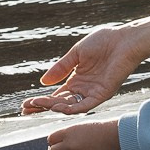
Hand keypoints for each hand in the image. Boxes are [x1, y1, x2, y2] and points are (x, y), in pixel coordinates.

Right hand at [22, 17, 149, 114]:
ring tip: (39, 105)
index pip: (56, 94)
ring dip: (54, 107)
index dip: (41, 101)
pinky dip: (72, 108)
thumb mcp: (76, 54)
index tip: (25, 104)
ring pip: (70, 106)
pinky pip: (86, 105)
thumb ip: (61, 68)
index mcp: (77, 79)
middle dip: (43, 107)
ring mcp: (93, 93)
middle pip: (59, 103)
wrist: (124, 40)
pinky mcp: (103, 94)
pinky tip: (58, 107)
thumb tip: (43, 82)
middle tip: (26, 110)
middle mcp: (83, 89)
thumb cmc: (104, 42)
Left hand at [47, 119, 120, 149]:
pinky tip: (83, 149)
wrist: (108, 135)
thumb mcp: (78, 127)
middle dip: (55, 149)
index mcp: (67, 132)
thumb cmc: (94, 128)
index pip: (50, 139)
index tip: (54, 140)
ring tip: (71, 148)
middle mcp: (69, 143)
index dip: (52, 140)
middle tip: (59, 146)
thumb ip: (66, 134)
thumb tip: (54, 143)